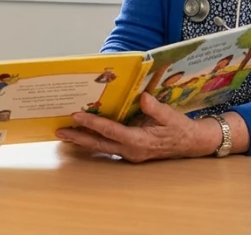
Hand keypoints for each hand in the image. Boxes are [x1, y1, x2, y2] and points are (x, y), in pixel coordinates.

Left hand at [54, 93, 219, 161]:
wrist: (191, 143)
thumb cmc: (180, 129)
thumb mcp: (171, 116)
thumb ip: (156, 108)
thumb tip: (142, 97)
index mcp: (139, 141)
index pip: (110, 131)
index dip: (92, 123)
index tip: (76, 115)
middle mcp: (130, 150)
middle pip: (99, 144)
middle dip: (78, 138)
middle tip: (58, 131)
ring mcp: (129, 152)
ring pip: (101, 146)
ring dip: (82, 140)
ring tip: (63, 132)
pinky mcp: (129, 150)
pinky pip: (107, 145)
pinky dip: (93, 139)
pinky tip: (82, 132)